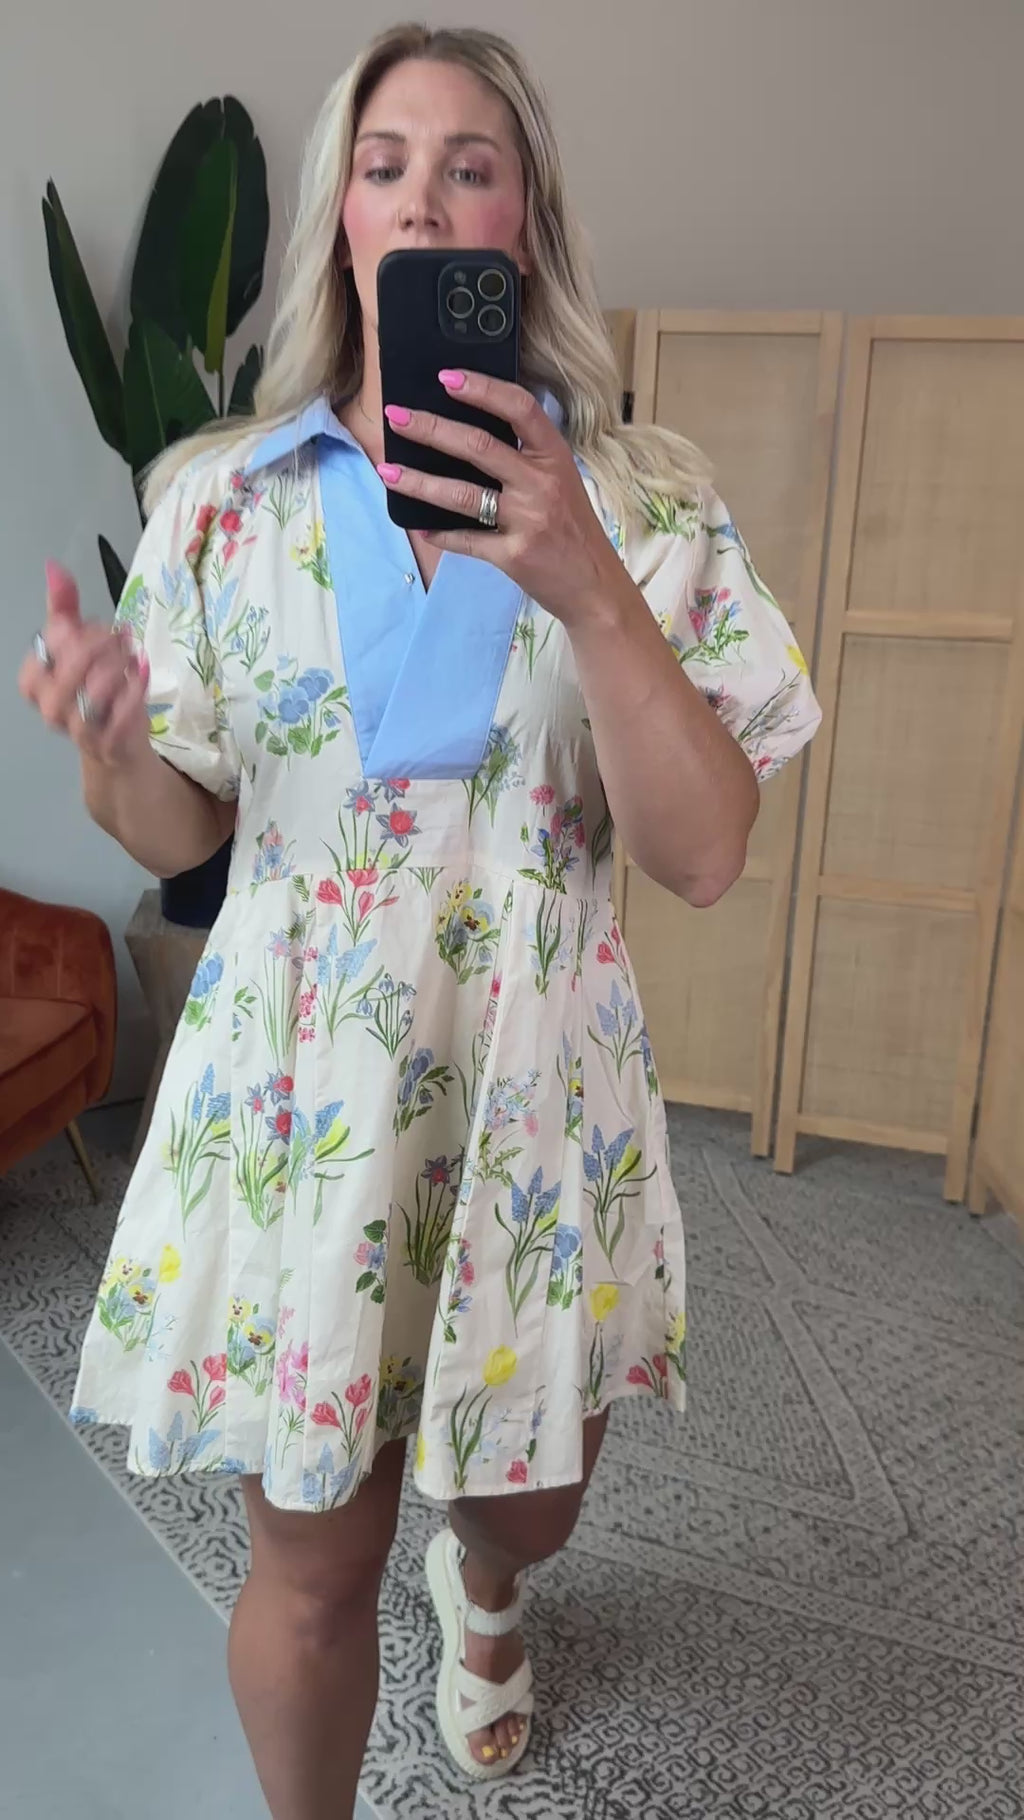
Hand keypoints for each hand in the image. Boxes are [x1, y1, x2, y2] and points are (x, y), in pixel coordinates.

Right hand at [18, 562, 151, 768]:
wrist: (117, 741)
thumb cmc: (95, 688)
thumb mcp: (78, 644)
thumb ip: (64, 607)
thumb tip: (54, 567)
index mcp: (35, 679)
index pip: (52, 641)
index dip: (81, 631)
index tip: (102, 629)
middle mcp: (49, 705)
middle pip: (75, 662)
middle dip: (105, 644)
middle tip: (124, 640)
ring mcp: (76, 727)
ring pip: (97, 687)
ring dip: (122, 666)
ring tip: (132, 660)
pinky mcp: (106, 741)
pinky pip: (121, 711)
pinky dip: (135, 689)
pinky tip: (142, 675)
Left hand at [377, 371, 620, 623]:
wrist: (595, 587)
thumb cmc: (573, 529)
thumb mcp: (562, 482)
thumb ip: (527, 459)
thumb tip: (468, 437)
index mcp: (555, 458)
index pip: (520, 409)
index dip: (483, 389)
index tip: (446, 378)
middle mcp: (542, 484)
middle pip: (480, 446)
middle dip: (431, 428)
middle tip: (397, 417)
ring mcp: (528, 521)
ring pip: (463, 494)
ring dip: (419, 481)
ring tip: (388, 471)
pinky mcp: (513, 556)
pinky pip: (466, 540)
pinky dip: (438, 533)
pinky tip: (418, 525)